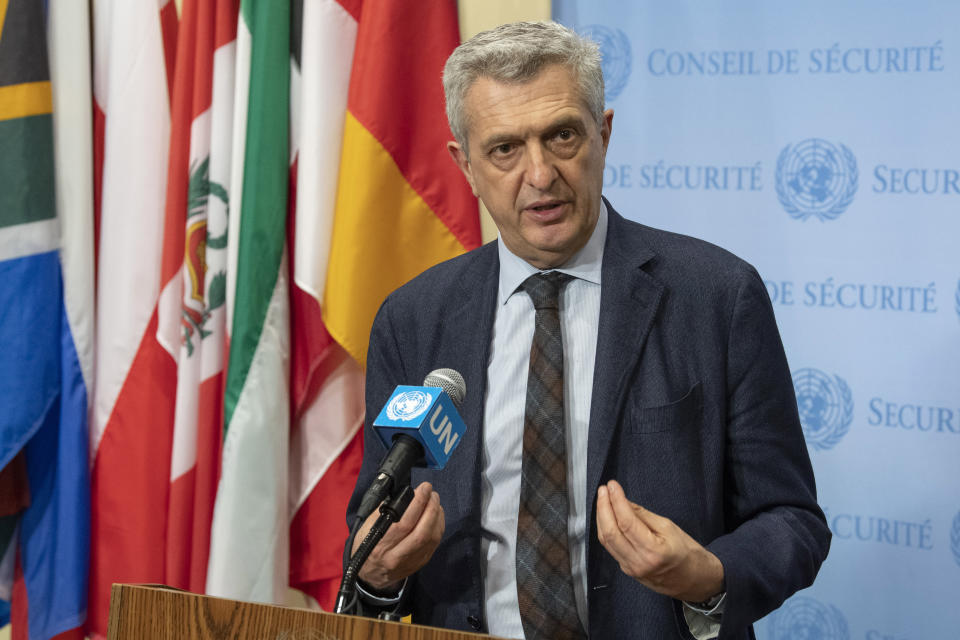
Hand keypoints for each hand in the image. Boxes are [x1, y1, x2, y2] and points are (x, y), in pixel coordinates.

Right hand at [353, 481, 444, 590]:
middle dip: (431, 508)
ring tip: (435, 501)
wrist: (370, 575)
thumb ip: (383, 511)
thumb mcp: (366, 527)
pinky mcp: (420, 563)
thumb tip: (403, 494)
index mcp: (380, 546)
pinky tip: (437, 515)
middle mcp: (396, 557)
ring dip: (437, 516)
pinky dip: (439, 525)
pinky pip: (435, 543)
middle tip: (432, 493)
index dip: (417, 503)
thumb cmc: (366, 545)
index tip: (423, 488)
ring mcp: (410, 562)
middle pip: (422, 532)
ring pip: (432, 538)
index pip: (404, 523)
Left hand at [596, 480, 723, 602]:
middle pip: (610, 532)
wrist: (694, 580)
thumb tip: (623, 501)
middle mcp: (638, 563)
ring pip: (606, 541)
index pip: (626, 522)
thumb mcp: (669, 528)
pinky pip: (611, 548)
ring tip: (603, 499)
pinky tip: (607, 516)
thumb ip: (643, 515)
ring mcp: (631, 569)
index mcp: (653, 551)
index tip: (612, 486)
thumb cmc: (687, 554)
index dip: (616, 501)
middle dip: (603, 507)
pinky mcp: (627, 570)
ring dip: (601, 518)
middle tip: (603, 490)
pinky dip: (606, 529)